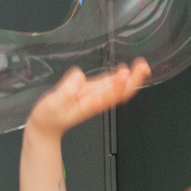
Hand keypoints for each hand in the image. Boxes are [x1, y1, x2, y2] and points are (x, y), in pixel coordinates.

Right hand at [25, 60, 148, 137]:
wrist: (47, 125)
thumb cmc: (49, 116)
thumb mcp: (53, 104)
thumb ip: (66, 91)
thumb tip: (78, 76)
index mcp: (90, 104)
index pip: (109, 95)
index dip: (119, 85)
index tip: (124, 73)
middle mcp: (97, 99)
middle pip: (121, 92)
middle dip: (134, 80)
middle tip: (143, 67)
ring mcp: (97, 95)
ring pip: (119, 87)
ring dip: (132, 77)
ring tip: (141, 64)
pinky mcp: (92, 91)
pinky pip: (110, 84)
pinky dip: (121, 76)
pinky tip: (126, 68)